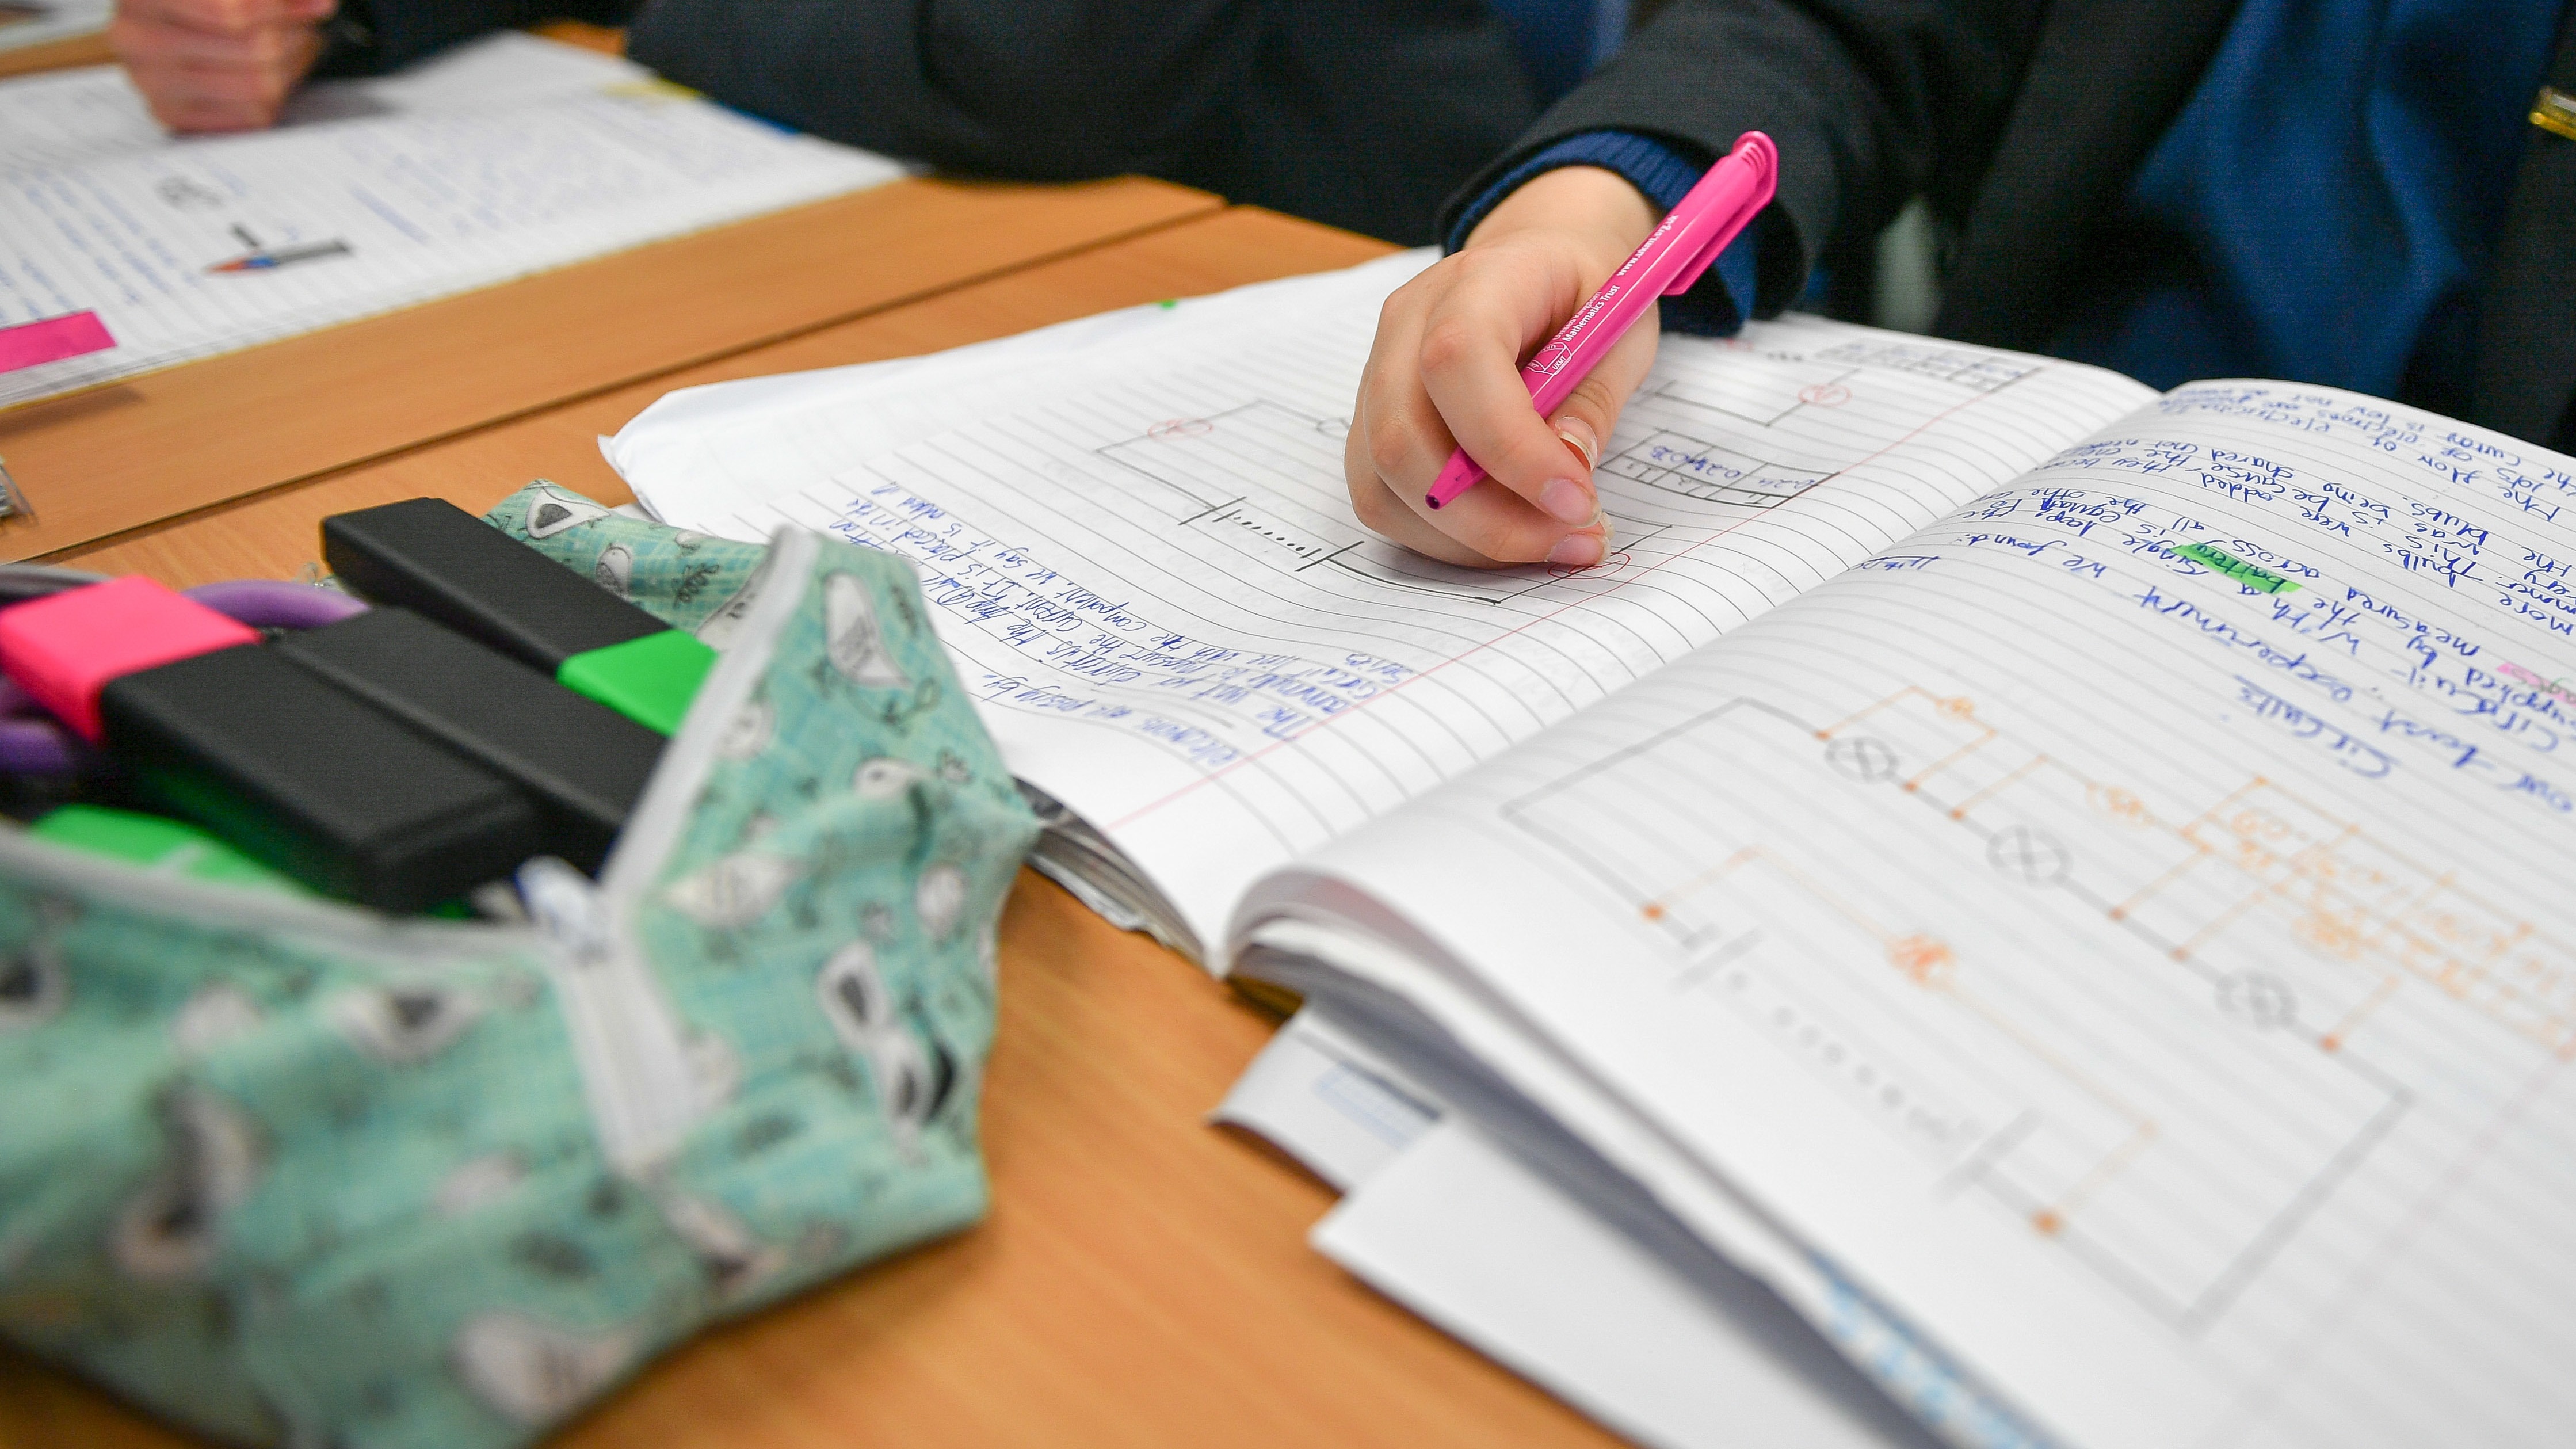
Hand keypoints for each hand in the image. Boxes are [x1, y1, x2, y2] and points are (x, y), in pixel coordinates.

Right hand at [111, 0, 334, 132]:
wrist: (156, 18)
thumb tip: (321, 5)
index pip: (232, 13)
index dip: (280, 10)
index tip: (310, 5)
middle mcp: (138, 37)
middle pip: (256, 50)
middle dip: (292, 36)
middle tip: (303, 28)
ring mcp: (151, 81)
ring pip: (259, 87)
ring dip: (290, 67)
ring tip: (291, 47)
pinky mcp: (170, 114)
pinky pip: (250, 116)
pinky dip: (273, 96)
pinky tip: (269, 73)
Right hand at [1346, 165, 1662, 568]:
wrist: (1538, 261)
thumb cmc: (1582, 293)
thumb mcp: (1621, 328)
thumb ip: (1594, 397)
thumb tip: (1568, 467)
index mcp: (1474, 279)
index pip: (1456, 360)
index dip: (1510, 445)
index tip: (1576, 499)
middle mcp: (1404, 326)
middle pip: (1402, 439)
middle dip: (1490, 516)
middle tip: (1575, 538)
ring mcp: (1376, 378)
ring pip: (1385, 485)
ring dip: (1471, 538)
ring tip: (1553, 541)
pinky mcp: (1371, 428)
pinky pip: (1387, 503)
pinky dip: (1450, 538)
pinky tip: (1510, 531)